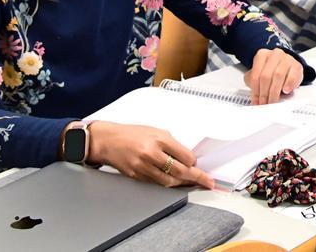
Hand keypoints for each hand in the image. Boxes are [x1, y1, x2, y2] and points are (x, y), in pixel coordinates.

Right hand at [86, 121, 214, 188]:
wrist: (107, 140)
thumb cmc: (132, 134)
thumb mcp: (156, 132)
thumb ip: (172, 144)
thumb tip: (188, 157)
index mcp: (159, 139)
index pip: (185, 156)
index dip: (194, 162)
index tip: (197, 164)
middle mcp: (151, 154)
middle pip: (180, 171)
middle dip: (197, 178)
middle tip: (208, 182)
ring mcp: (143, 166)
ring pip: (169, 181)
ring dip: (183, 183)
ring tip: (193, 183)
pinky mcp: (136, 176)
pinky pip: (157, 183)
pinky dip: (168, 183)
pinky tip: (175, 182)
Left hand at [243, 48, 303, 104]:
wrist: (287, 67)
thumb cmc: (271, 72)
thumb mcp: (259, 74)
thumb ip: (254, 83)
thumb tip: (254, 98)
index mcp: (262, 55)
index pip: (256, 75)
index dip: (255, 91)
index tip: (256, 101)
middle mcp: (274, 55)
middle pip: (266, 76)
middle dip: (264, 93)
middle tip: (264, 103)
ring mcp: (287, 59)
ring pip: (278, 76)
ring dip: (274, 92)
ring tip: (272, 100)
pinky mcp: (297, 65)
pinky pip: (292, 76)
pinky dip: (288, 85)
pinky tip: (285, 91)